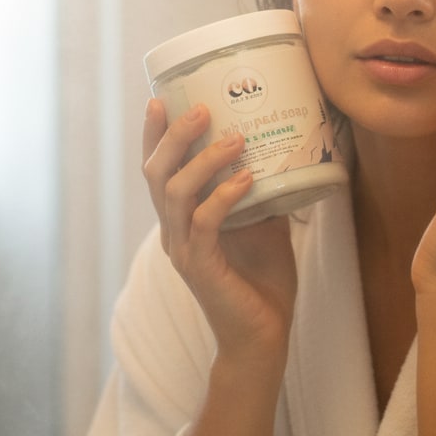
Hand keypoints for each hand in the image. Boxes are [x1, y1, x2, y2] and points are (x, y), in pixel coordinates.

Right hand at [142, 99, 296, 372]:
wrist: (264, 336)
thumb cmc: (262, 282)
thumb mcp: (264, 225)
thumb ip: (260, 194)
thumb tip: (280, 154)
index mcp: (181, 220)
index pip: (157, 170)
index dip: (154, 136)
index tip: (161, 98)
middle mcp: (174, 232)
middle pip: (157, 174)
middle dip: (175, 137)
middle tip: (202, 109)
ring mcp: (184, 251)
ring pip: (175, 194)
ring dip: (204, 161)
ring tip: (235, 138)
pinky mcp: (202, 269)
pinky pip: (205, 223)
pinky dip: (225, 196)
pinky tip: (248, 179)